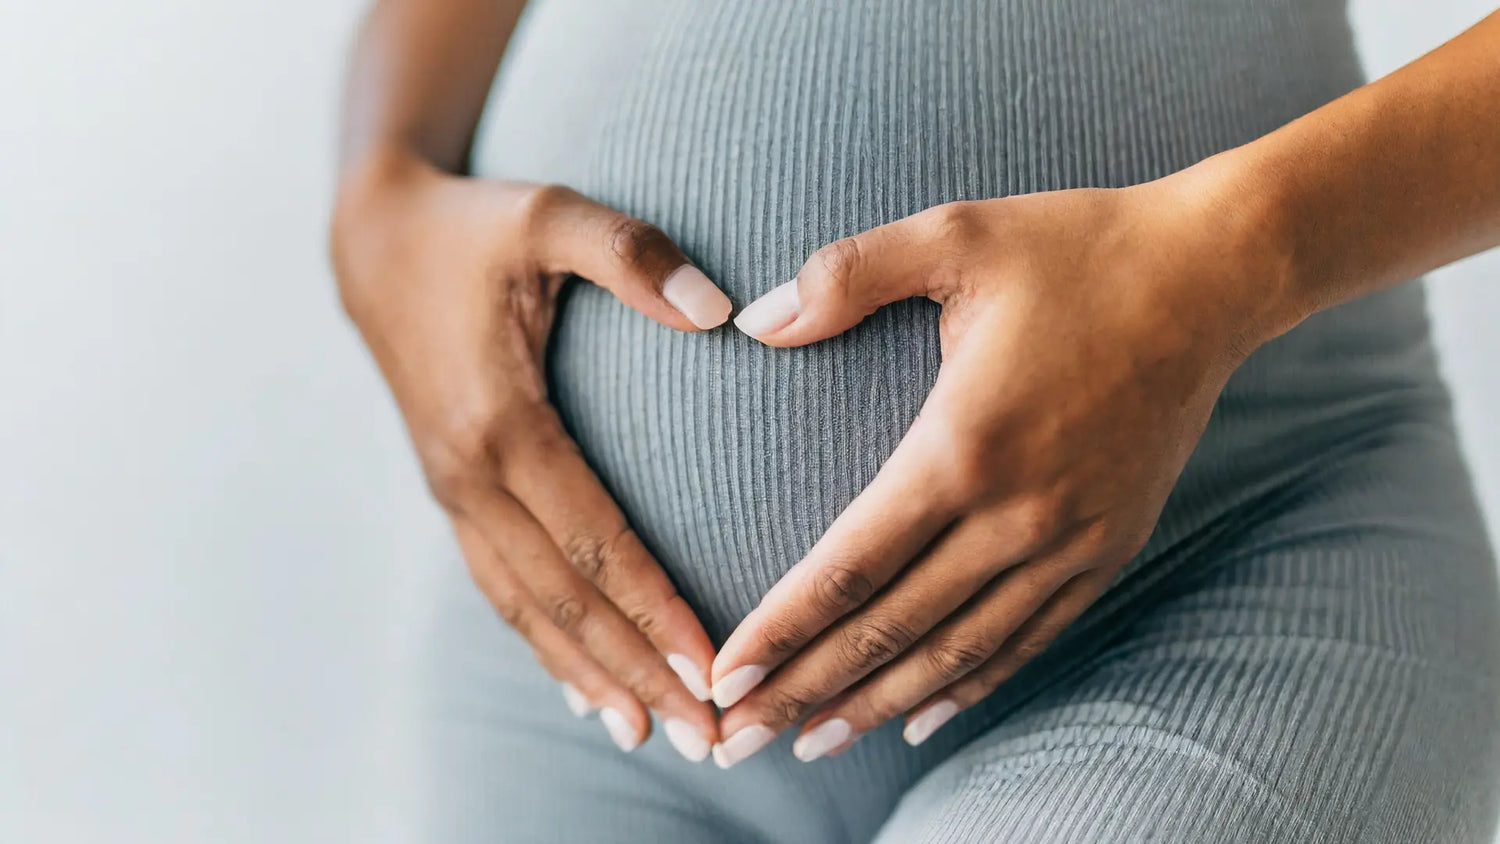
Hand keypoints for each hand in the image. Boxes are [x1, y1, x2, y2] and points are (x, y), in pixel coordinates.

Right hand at [330, 151, 733, 760]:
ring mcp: (455, 492)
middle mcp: (470, 476)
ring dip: (590, 675)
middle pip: (564, 598)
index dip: (654, 609)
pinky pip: (501, 587)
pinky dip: (544, 643)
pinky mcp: (455, 494)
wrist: (374, 243)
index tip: (713, 667)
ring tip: (649, 733)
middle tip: (706, 737)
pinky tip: (583, 687)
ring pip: (528, 608)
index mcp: (499, 422)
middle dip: (635, 671)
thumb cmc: (473, 228)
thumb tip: (722, 311)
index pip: (593, 541)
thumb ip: (632, 253)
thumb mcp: (548, 214)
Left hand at [706, 177, 1290, 765]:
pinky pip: (1029, 639)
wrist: (1211, 273)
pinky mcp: (1109, 546)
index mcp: (963, 444)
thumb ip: (845, 275)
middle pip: (890, 628)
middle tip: (737, 739)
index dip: (781, 629)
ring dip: (878, 705)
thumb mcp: (953, 234)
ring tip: (813, 742)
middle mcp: (1016, 512)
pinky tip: (924, 717)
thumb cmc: (1074, 247)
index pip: (850, 564)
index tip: (724, 678)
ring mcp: (1069, 539)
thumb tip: (754, 320)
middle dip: (805, 690)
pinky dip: (971, 685)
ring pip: (956, 650)